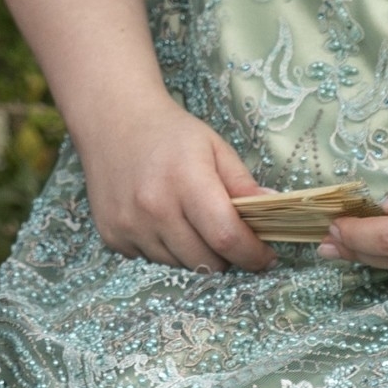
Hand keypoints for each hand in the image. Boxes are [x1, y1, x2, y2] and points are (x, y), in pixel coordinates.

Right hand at [71, 96, 273, 272]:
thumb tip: (275, 211)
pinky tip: (162, 221)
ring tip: (191, 222)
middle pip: (206, 262)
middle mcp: (153, 207)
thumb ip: (244, 184)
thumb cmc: (171, 134)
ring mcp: (129, 225)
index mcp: (186, 180)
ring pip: (180, 266)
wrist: (113, 120)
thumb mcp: (215, 148)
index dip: (252, 254)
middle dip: (226, 257)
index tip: (266, 256)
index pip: (226, 236)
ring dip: (195, 254)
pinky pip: (152, 262)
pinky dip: (166, 251)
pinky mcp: (113, 237)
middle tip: (227, 235)